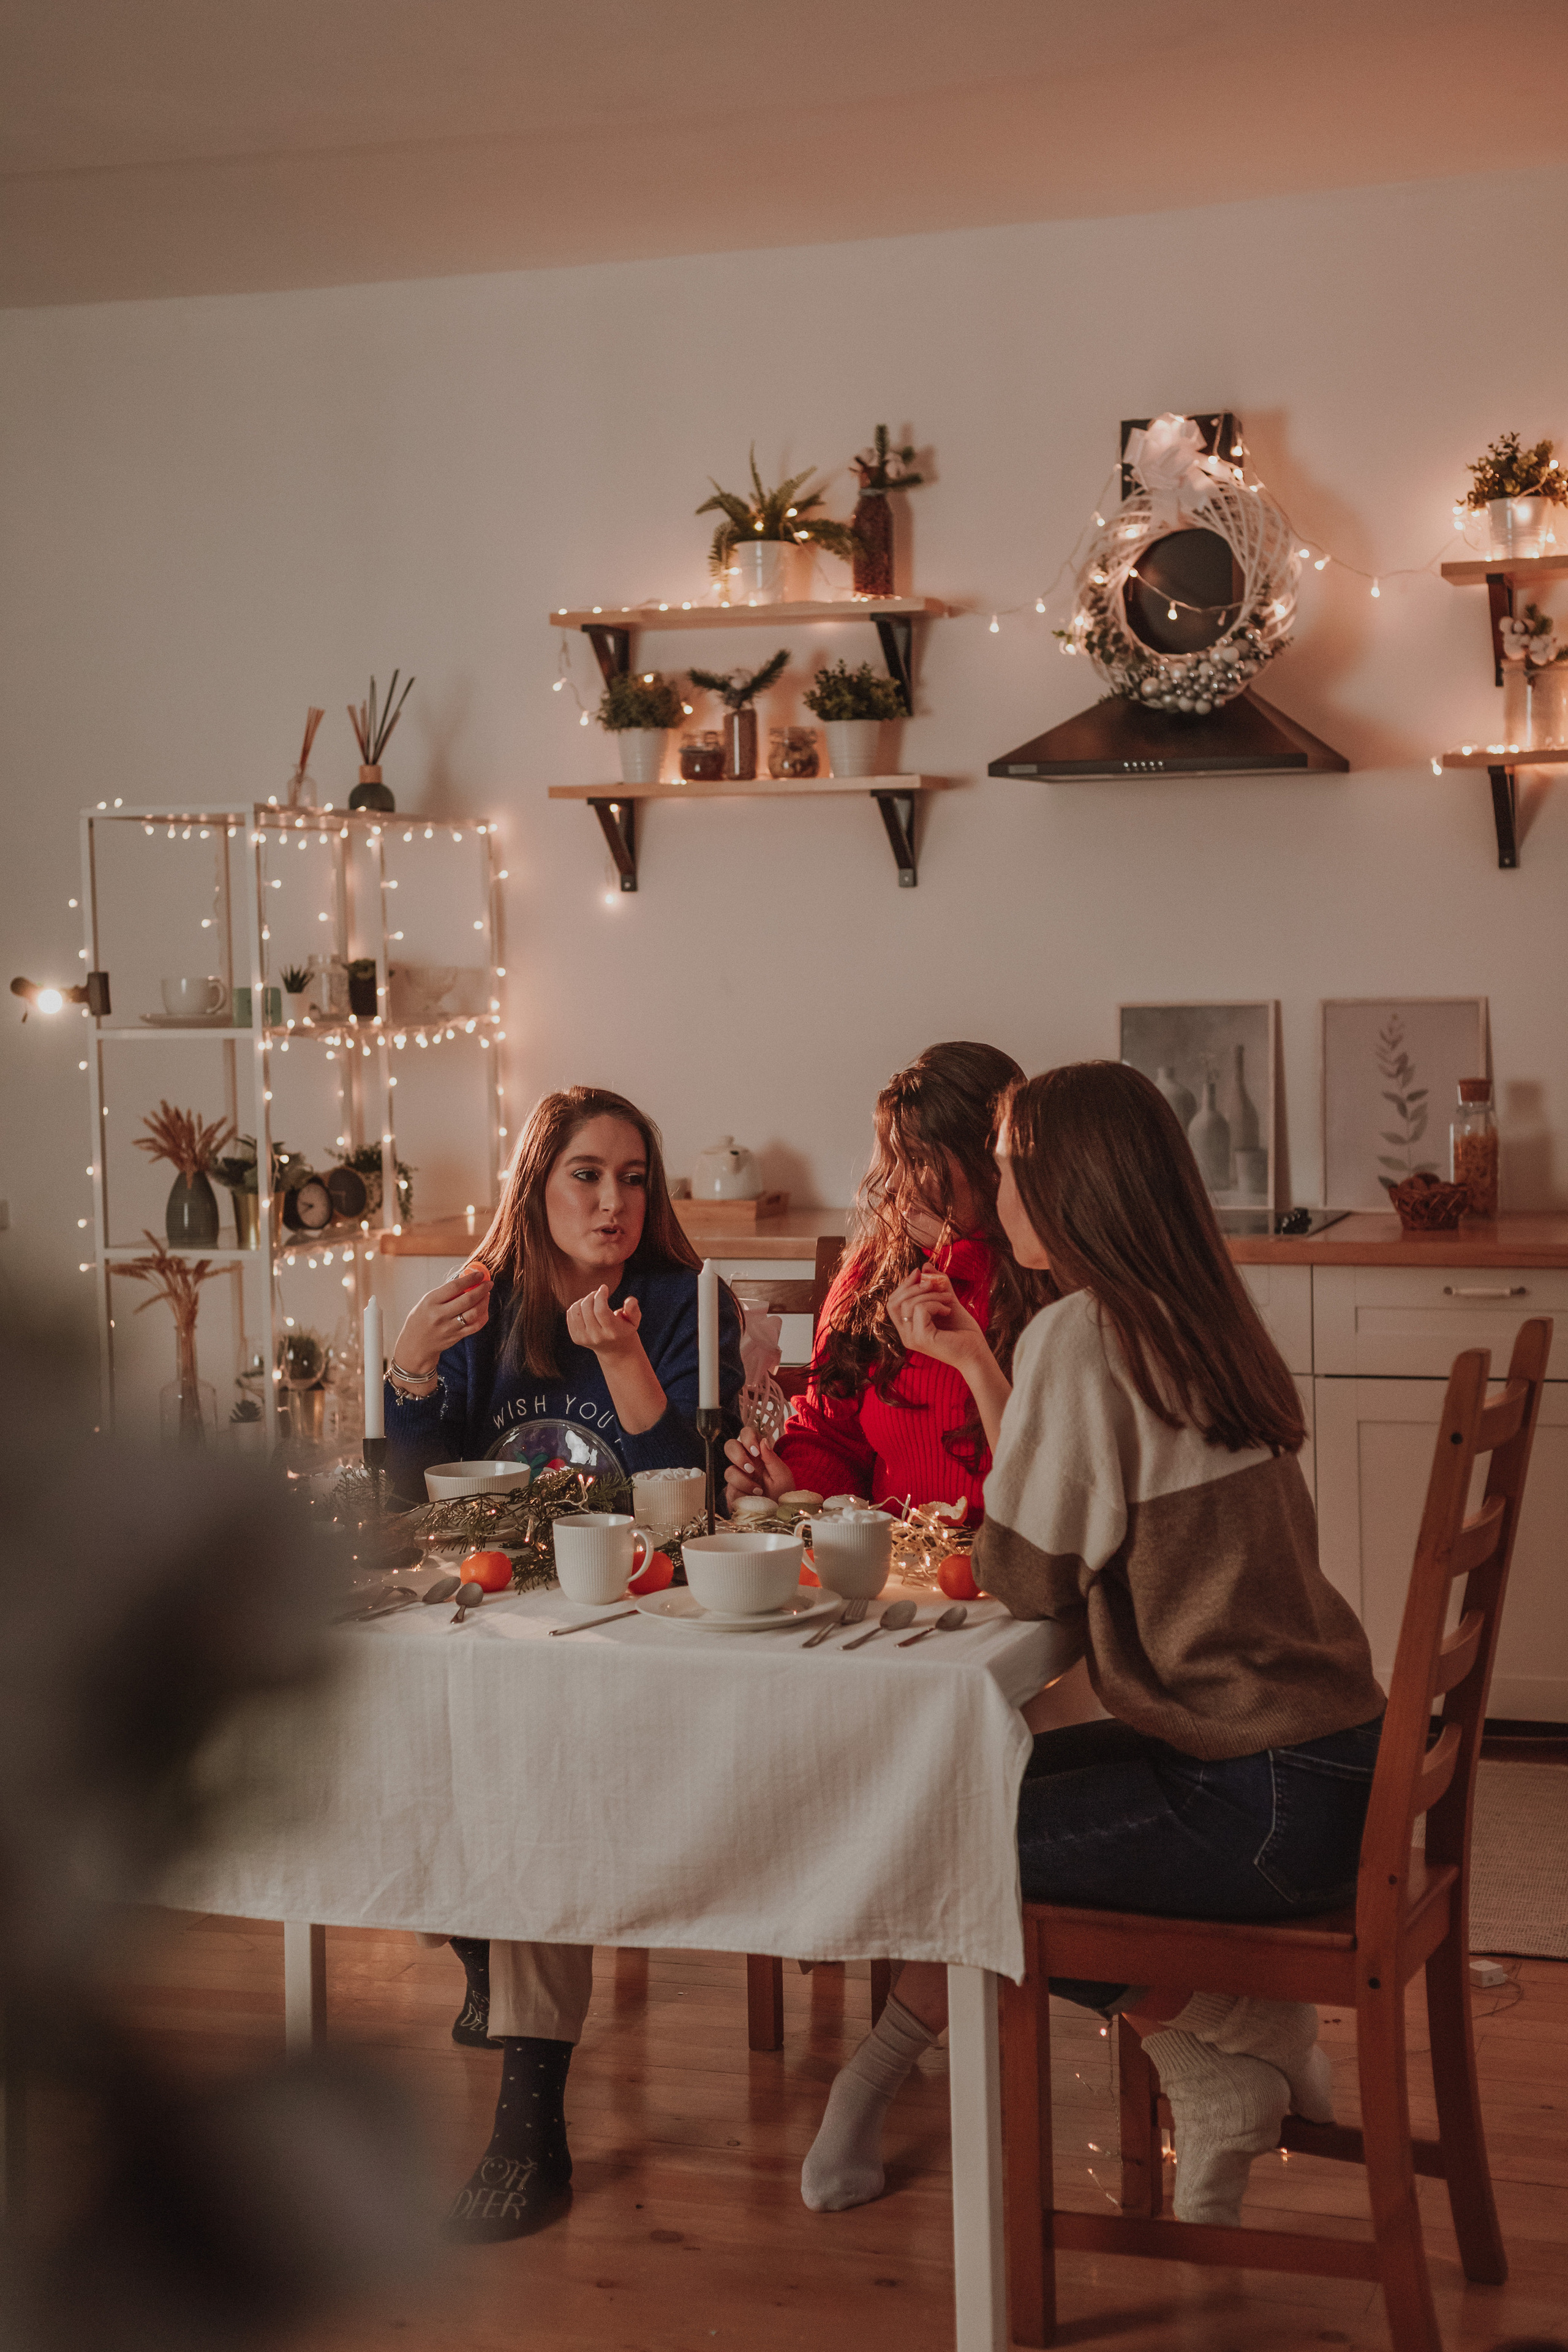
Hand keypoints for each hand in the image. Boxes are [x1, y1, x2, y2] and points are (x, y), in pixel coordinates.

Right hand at [391, 1263, 491, 1377]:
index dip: (470, 1279)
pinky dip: (483, 1316)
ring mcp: (449, 1327)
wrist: (415, 1344)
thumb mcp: (427, 1301)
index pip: (454, 1287)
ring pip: (474, 1313)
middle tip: (488, 1283)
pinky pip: (475, 1326)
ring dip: (484, 1302)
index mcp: (430, 1302)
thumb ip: (446, 1292)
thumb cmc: (421, 1318)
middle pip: (467, 1300)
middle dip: (481, 1289)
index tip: (480, 1274)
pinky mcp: (456, 1337)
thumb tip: (467, 1278)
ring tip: (486, 1295)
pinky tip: (484, 1309)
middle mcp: (440, 1315)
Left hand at [565, 1284, 645, 1362]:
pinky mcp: (576, 1338)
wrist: (614, 1350)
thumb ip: (633, 1309)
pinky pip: (570, 1315)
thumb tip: (629, 1300)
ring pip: (576, 1310)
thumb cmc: (624, 1329)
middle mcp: (597, 1337)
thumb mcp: (634, 1320)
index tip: (604, 1287)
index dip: (600, 1296)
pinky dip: (577, 1307)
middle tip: (598, 1293)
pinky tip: (586, 1308)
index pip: (601, 1310)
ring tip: (592, 1300)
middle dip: (592, 1295)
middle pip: (587, 1308)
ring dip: (583, 1300)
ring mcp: (584, 1339)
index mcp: (612, 1332)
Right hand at [724, 1423, 792, 1506]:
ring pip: (729, 1471)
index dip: (747, 1438)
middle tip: (751, 1469)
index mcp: (758, 1454)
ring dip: (743, 1480)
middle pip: (730, 1446)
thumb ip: (772, 1458)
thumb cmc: (783, 1493)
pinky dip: (743, 1494)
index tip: (755, 1451)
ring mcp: (737, 1478)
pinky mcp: (732, 1493)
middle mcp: (745, 1463)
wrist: (779, 1515)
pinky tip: (754, 1498)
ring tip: (758, 1490)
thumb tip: (763, 1440)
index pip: (746, 1434)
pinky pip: (730, 1490)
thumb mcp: (782, 1475)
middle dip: (738, 1456)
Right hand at [887, 1269, 986, 1369]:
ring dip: (930, 1294)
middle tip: (935, 1283)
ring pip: (908, 1304)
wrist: (977, 1353)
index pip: (893, 1302)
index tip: (921, 1272)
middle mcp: (906, 1335)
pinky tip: (948, 1310)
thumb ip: (937, 1286)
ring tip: (948, 1299)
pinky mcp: (921, 1338)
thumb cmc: (964, 1332)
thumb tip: (925, 1266)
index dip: (904, 1285)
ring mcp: (912, 1338)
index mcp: (908, 1328)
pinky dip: (935, 1303)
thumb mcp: (948, 1303)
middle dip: (913, 1286)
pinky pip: (920, 1309)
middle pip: (894, 1302)